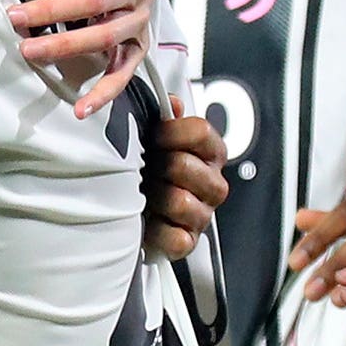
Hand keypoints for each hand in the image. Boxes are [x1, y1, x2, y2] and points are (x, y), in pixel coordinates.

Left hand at [8, 0, 165, 117]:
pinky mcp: (137, 45)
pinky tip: (81, 108)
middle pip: (93, 1)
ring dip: (66, 47)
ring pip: (105, 37)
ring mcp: (137, 18)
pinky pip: (124, 73)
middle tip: (14, 17)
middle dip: (51, 11)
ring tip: (29, 50)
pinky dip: (105, 93)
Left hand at [144, 112, 228, 260]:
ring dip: (155, 197)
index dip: (171, 132)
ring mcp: (203, 214)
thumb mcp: (155, 137)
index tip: (154, 136)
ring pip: (180, 201)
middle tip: (146, 169)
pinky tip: (149, 221)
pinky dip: (157, 230)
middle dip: (158, 166)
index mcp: (209, 154)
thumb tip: (172, 103)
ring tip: (146, 195)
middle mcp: (212, 184)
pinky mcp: (189, 242)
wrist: (133, 209)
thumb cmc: (149, 170)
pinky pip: (176, 237)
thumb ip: (164, 116)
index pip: (201, 131)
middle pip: (185, 165)